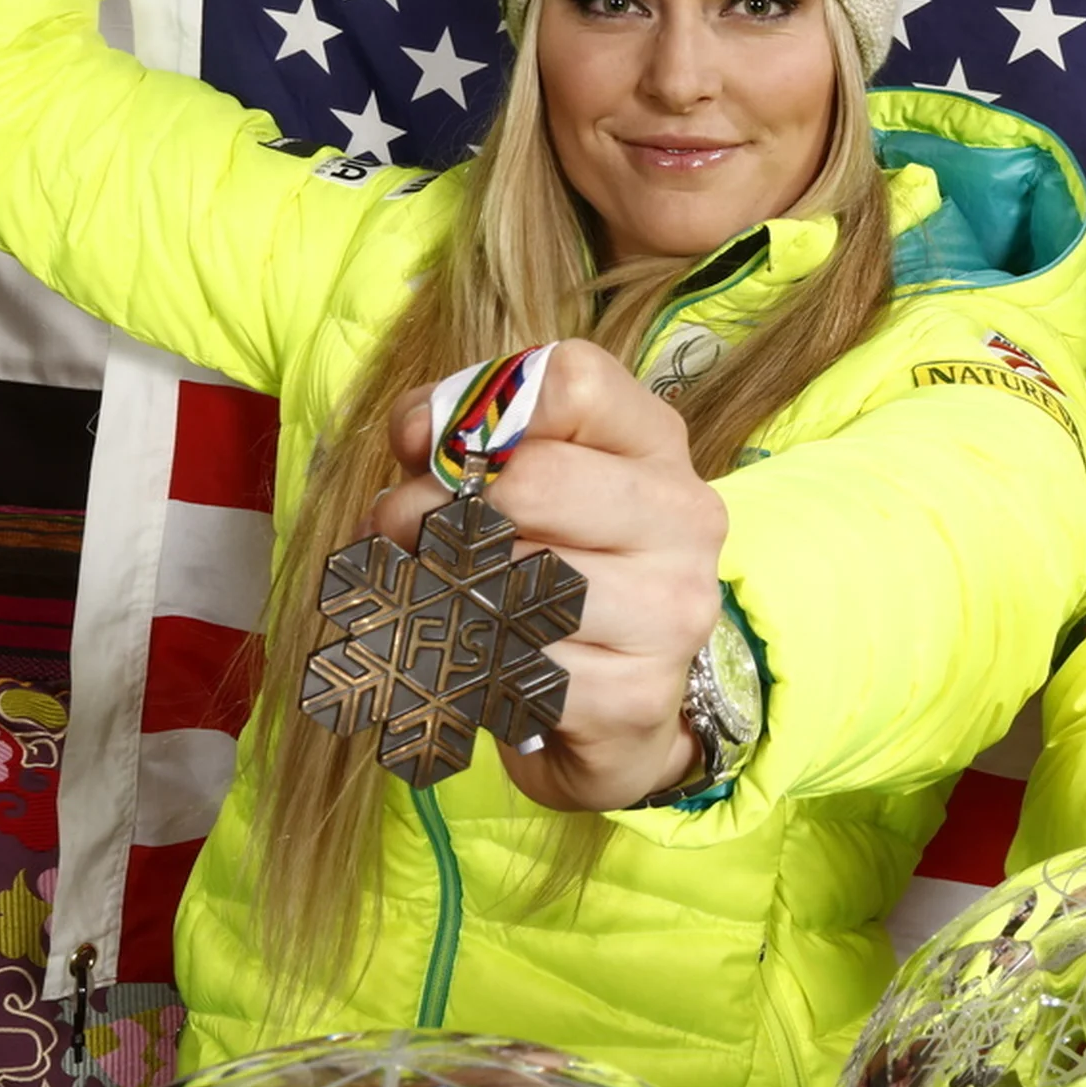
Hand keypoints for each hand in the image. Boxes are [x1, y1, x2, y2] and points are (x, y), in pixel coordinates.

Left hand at [373, 341, 727, 811]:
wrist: (613, 703)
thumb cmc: (550, 564)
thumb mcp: (520, 479)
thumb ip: (464, 434)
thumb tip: (416, 433)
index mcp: (656, 443)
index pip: (574, 383)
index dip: (477, 407)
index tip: (431, 447)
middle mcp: (683, 517)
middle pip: (537, 479)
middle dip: (440, 506)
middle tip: (402, 528)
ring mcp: (671, 610)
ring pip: (518, 580)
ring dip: (439, 589)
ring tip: (421, 593)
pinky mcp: (637, 694)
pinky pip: (515, 669)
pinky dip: (466, 665)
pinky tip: (465, 660)